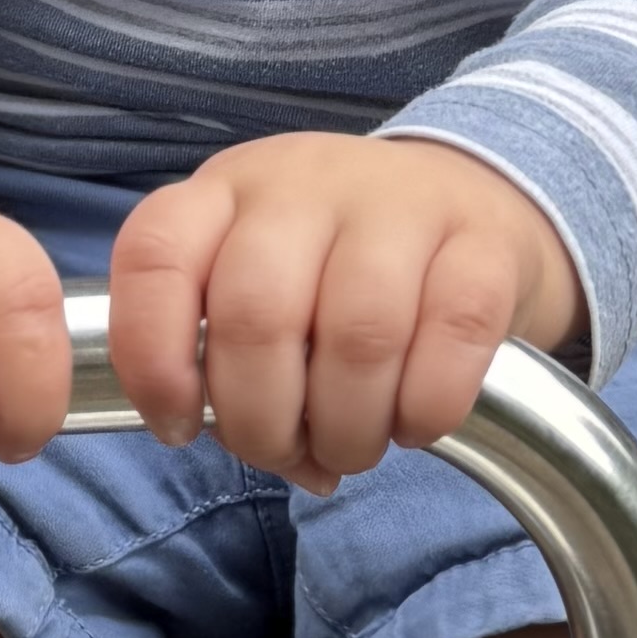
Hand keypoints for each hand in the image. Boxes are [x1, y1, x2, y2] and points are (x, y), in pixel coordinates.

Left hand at [106, 135, 584, 493]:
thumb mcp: (266, 282)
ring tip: (352, 448)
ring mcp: (400, 203)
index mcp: (226, 192)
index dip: (152, 359)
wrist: (476, 203)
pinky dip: (425, 410)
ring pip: (358, 335)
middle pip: (256, 316)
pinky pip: (452, 339)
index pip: (154, 256)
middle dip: (262, 423)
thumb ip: (235, 362)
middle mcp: (305, 183)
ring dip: (346, 429)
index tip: (180, 427)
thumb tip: (273, 454)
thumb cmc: (344, 266)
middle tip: (290, 454)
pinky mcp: (484, 241)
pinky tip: (415, 424)